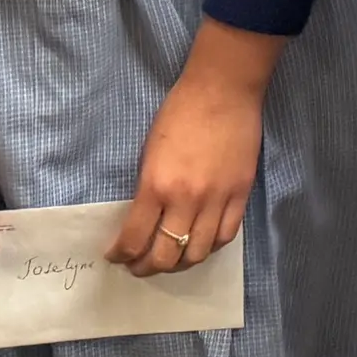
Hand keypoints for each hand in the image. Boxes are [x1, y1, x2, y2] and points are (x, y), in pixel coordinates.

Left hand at [112, 25, 276, 277]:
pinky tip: (200, 242)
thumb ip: (149, 190)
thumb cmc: (179, 112)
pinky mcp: (241, 194)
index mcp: (157, 185)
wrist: (223, 89)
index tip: (115, 256)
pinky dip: (210, 247)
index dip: (121, 255)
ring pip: (197, 253)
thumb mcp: (150, 152)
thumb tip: (143, 221)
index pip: (134, 239)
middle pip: (166, 256)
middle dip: (146, 267)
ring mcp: (218, 199)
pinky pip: (225, 236)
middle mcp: (187, 200)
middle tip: (139, 265)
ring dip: (179, 263)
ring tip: (171, 259)